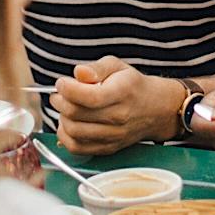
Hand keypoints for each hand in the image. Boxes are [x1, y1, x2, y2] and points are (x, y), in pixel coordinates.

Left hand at [53, 58, 181, 155]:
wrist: (155, 109)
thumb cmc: (132, 86)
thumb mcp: (117, 66)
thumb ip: (96, 68)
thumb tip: (78, 72)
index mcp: (121, 93)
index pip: (88, 97)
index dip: (67, 88)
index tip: (62, 83)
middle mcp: (118, 117)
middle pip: (76, 114)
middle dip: (60, 101)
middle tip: (60, 94)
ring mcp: (113, 136)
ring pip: (73, 132)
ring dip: (62, 118)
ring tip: (66, 108)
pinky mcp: (107, 148)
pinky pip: (77, 148)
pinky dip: (65, 136)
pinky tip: (69, 123)